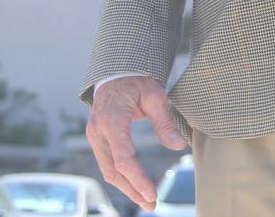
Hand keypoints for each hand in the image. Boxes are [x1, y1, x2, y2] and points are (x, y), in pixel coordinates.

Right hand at [85, 76, 186, 209]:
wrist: (116, 72)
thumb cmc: (136, 81)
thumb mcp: (154, 94)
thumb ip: (164, 121)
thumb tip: (179, 146)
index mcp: (111, 119)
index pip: (123, 158)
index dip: (138, 179)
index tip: (152, 194)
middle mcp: (98, 131)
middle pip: (113, 170)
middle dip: (133, 190)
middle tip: (152, 204)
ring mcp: (95, 136)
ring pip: (108, 170)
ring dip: (126, 188)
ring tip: (147, 201)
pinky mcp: (97, 139)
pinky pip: (107, 163)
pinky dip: (121, 177)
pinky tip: (135, 186)